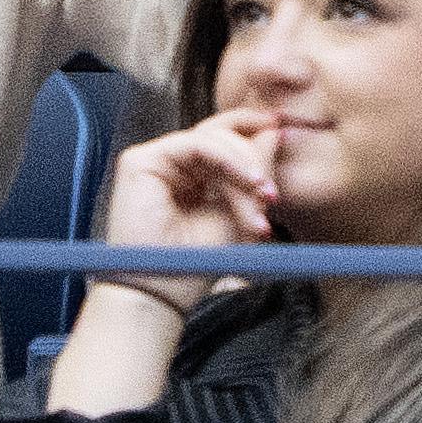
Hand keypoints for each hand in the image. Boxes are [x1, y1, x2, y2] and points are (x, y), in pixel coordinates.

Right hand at [99, 109, 284, 312]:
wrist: (165, 294)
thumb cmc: (198, 262)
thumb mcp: (240, 212)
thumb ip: (255, 171)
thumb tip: (274, 130)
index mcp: (192, 175)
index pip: (224, 141)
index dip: (252, 130)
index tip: (281, 128)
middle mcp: (172, 165)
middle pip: (221, 137)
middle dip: (253, 163)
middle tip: (272, 195)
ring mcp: (155, 160)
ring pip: (212, 140)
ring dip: (244, 167)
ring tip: (263, 197)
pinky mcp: (140, 161)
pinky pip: (195, 144)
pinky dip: (226, 158)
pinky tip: (246, 177)